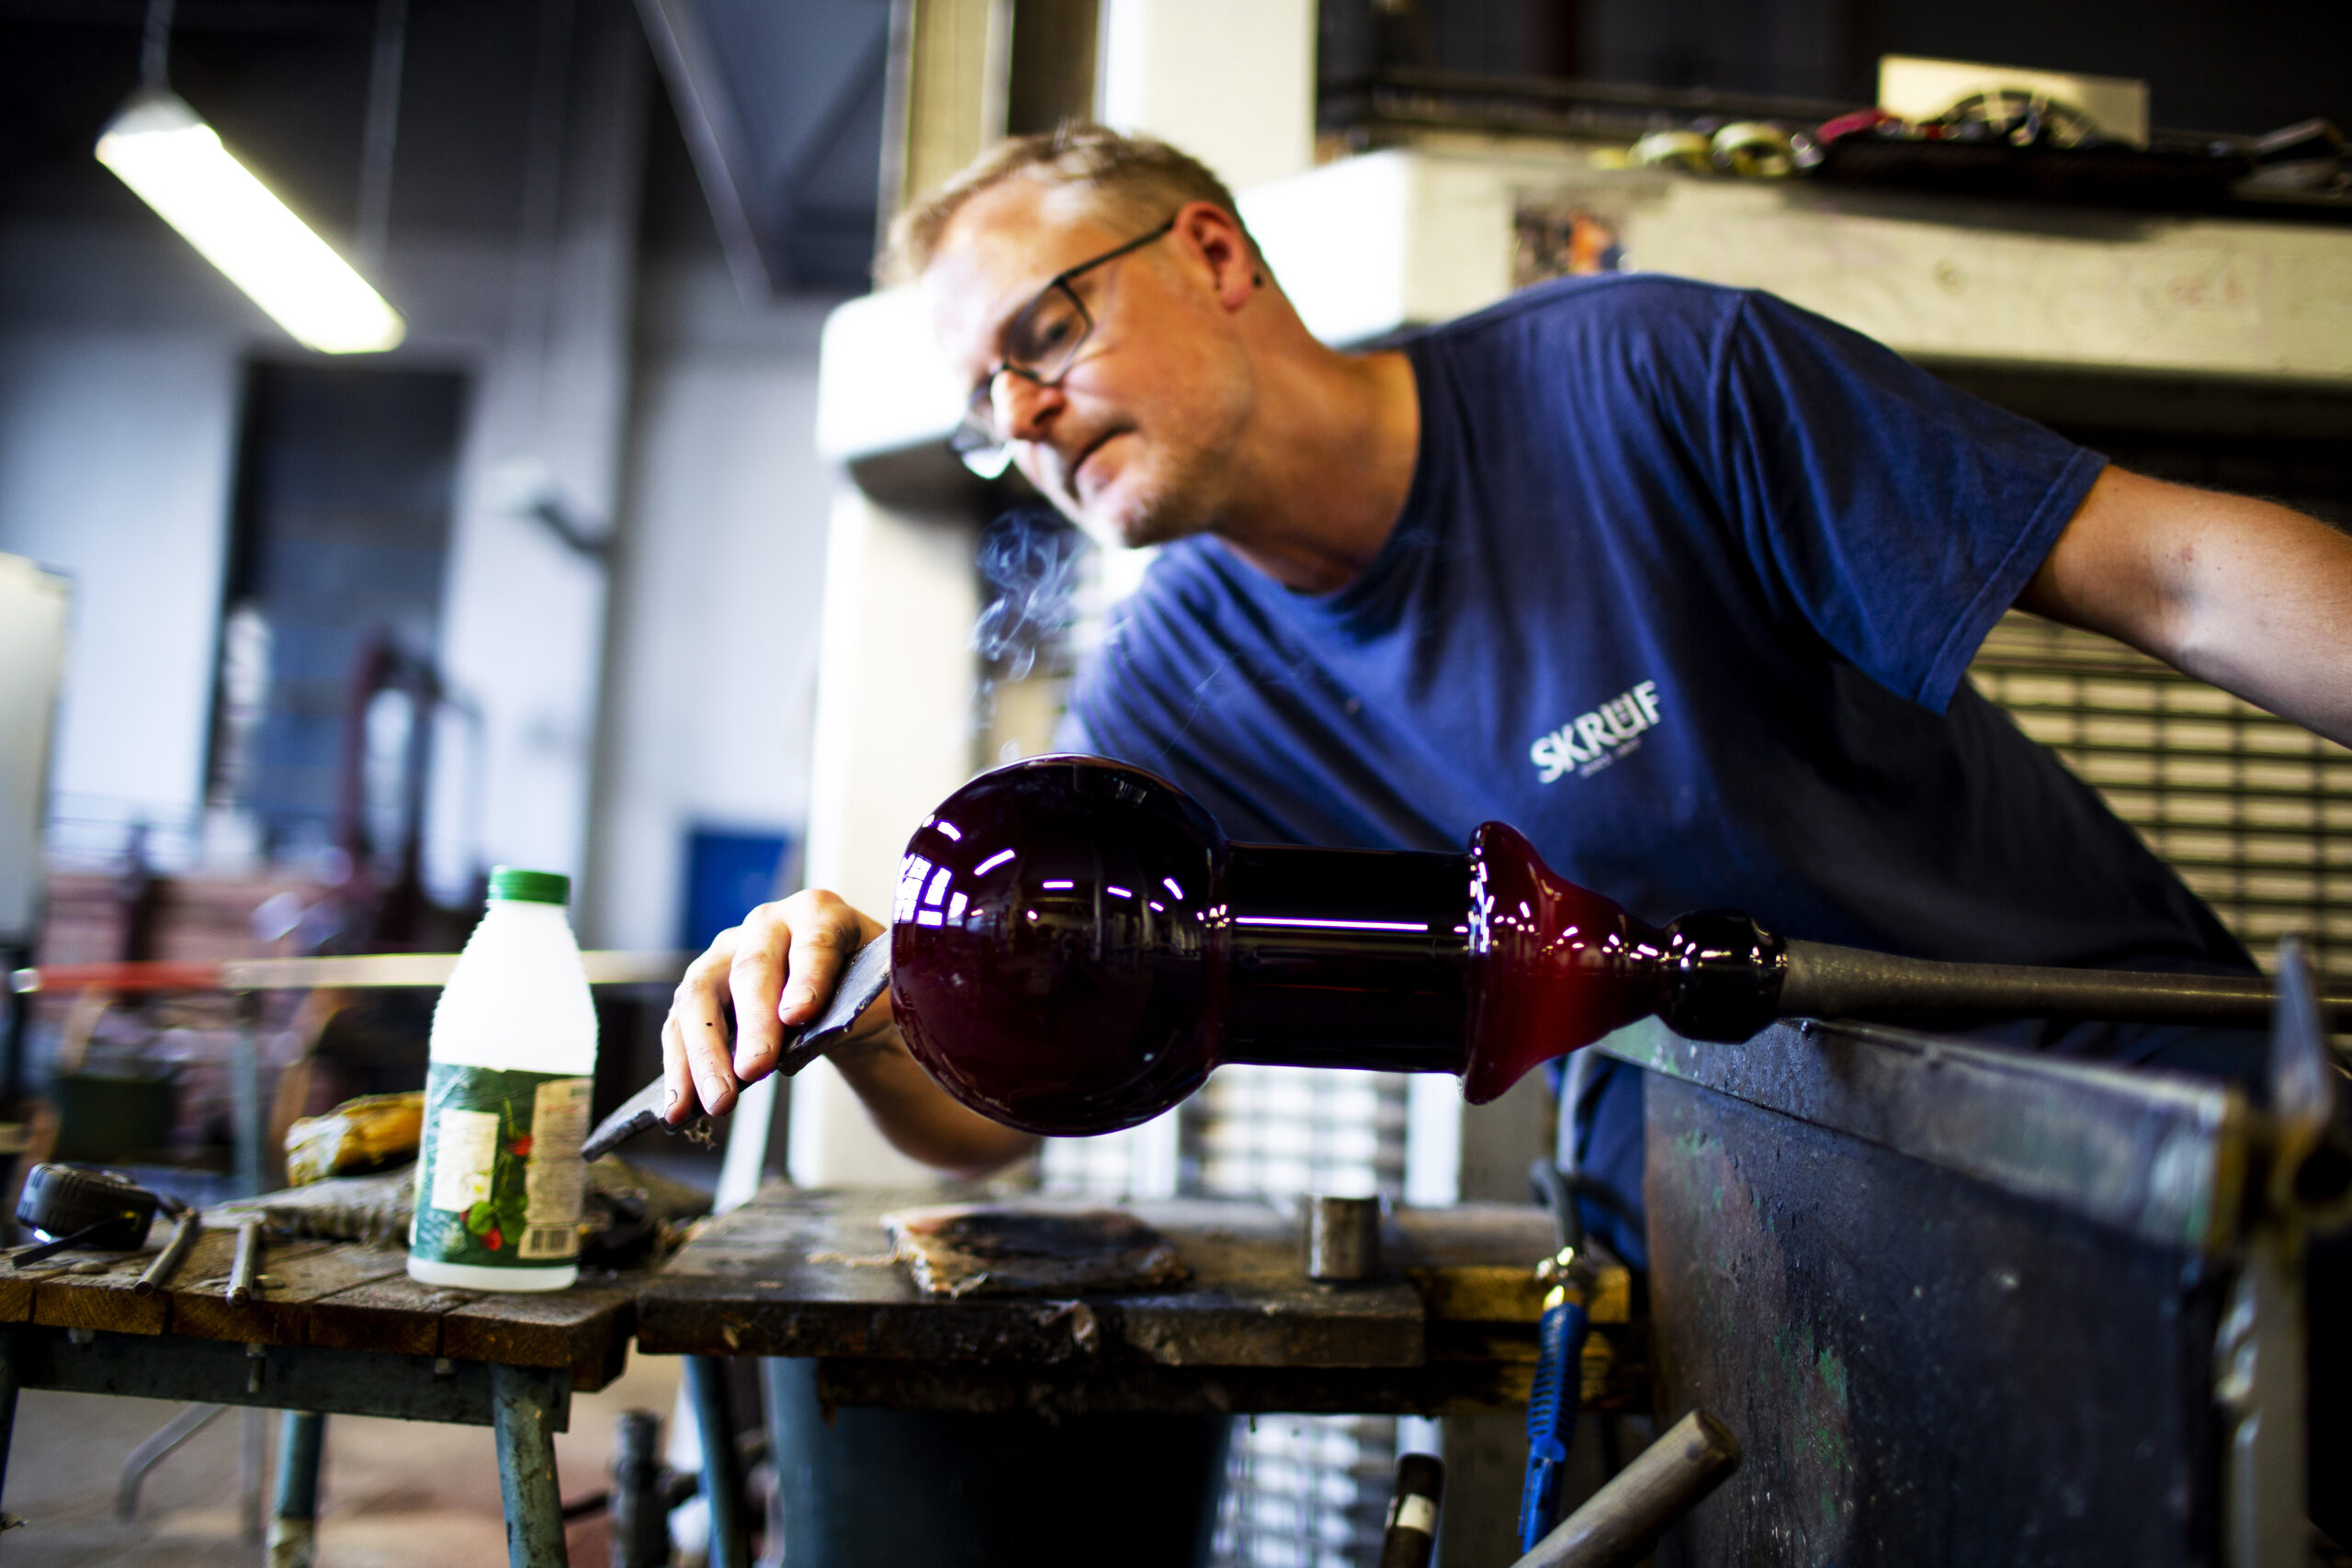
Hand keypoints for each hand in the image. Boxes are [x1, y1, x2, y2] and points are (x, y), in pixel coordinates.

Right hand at [660, 890, 892, 1122]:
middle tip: (756, 1069)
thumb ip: (863, 1006)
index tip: (799, 1016)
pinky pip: (680, 1027)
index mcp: (819, 912)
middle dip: (753, 1025)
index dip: (807, 977)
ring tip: (716, 1102)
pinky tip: (680, 1107)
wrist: (844, 999)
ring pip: (701, 998)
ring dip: (704, 1055)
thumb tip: (834, 1030)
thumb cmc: (865, 991)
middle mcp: (766, 925)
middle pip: (752, 970)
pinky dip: (679, 1068)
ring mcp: (725, 955)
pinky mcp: (701, 990)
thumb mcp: (881, 993)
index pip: (814, 940)